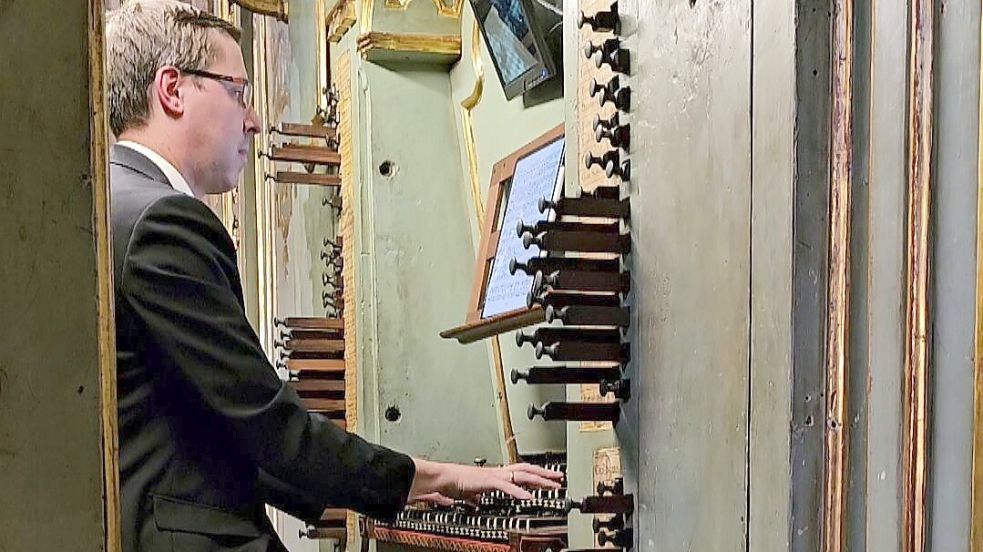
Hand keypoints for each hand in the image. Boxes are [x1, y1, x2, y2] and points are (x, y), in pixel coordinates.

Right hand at [408, 459, 562, 504]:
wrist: (444, 478)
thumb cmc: (455, 483)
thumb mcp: (471, 492)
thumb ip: (477, 497)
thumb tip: (477, 502)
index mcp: (496, 474)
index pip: (521, 470)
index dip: (536, 473)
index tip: (548, 478)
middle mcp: (499, 471)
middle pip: (528, 469)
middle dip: (545, 473)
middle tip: (560, 478)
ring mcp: (496, 475)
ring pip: (523, 475)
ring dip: (539, 480)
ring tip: (552, 484)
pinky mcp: (490, 481)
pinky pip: (508, 486)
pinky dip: (520, 491)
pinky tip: (529, 496)